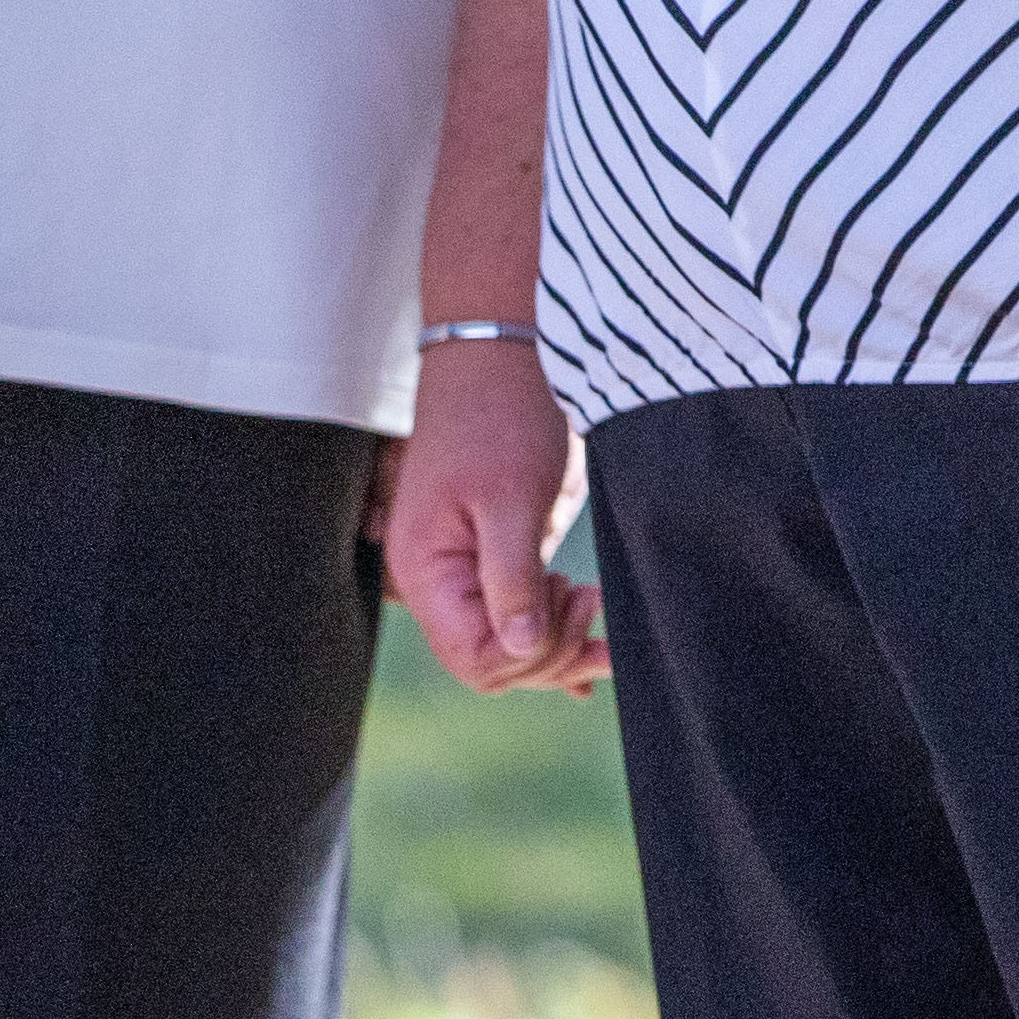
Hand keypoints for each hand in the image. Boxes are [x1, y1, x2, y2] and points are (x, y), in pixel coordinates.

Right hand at [382, 343, 606, 693]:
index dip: (530, 653)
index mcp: (425, 568)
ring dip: (558, 646)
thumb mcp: (510, 498)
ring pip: (507, 649)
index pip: (472, 656)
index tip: (577, 603)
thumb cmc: (501, 414)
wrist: (502, 354)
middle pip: (490, 664)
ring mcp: (463, 574)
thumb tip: (521, 649)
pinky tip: (591, 643)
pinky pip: (518, 620)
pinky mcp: (494, 560)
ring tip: (594, 603)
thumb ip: (512, 578)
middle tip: (594, 603)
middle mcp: (436, 581)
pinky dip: (555, 633)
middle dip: (548, 653)